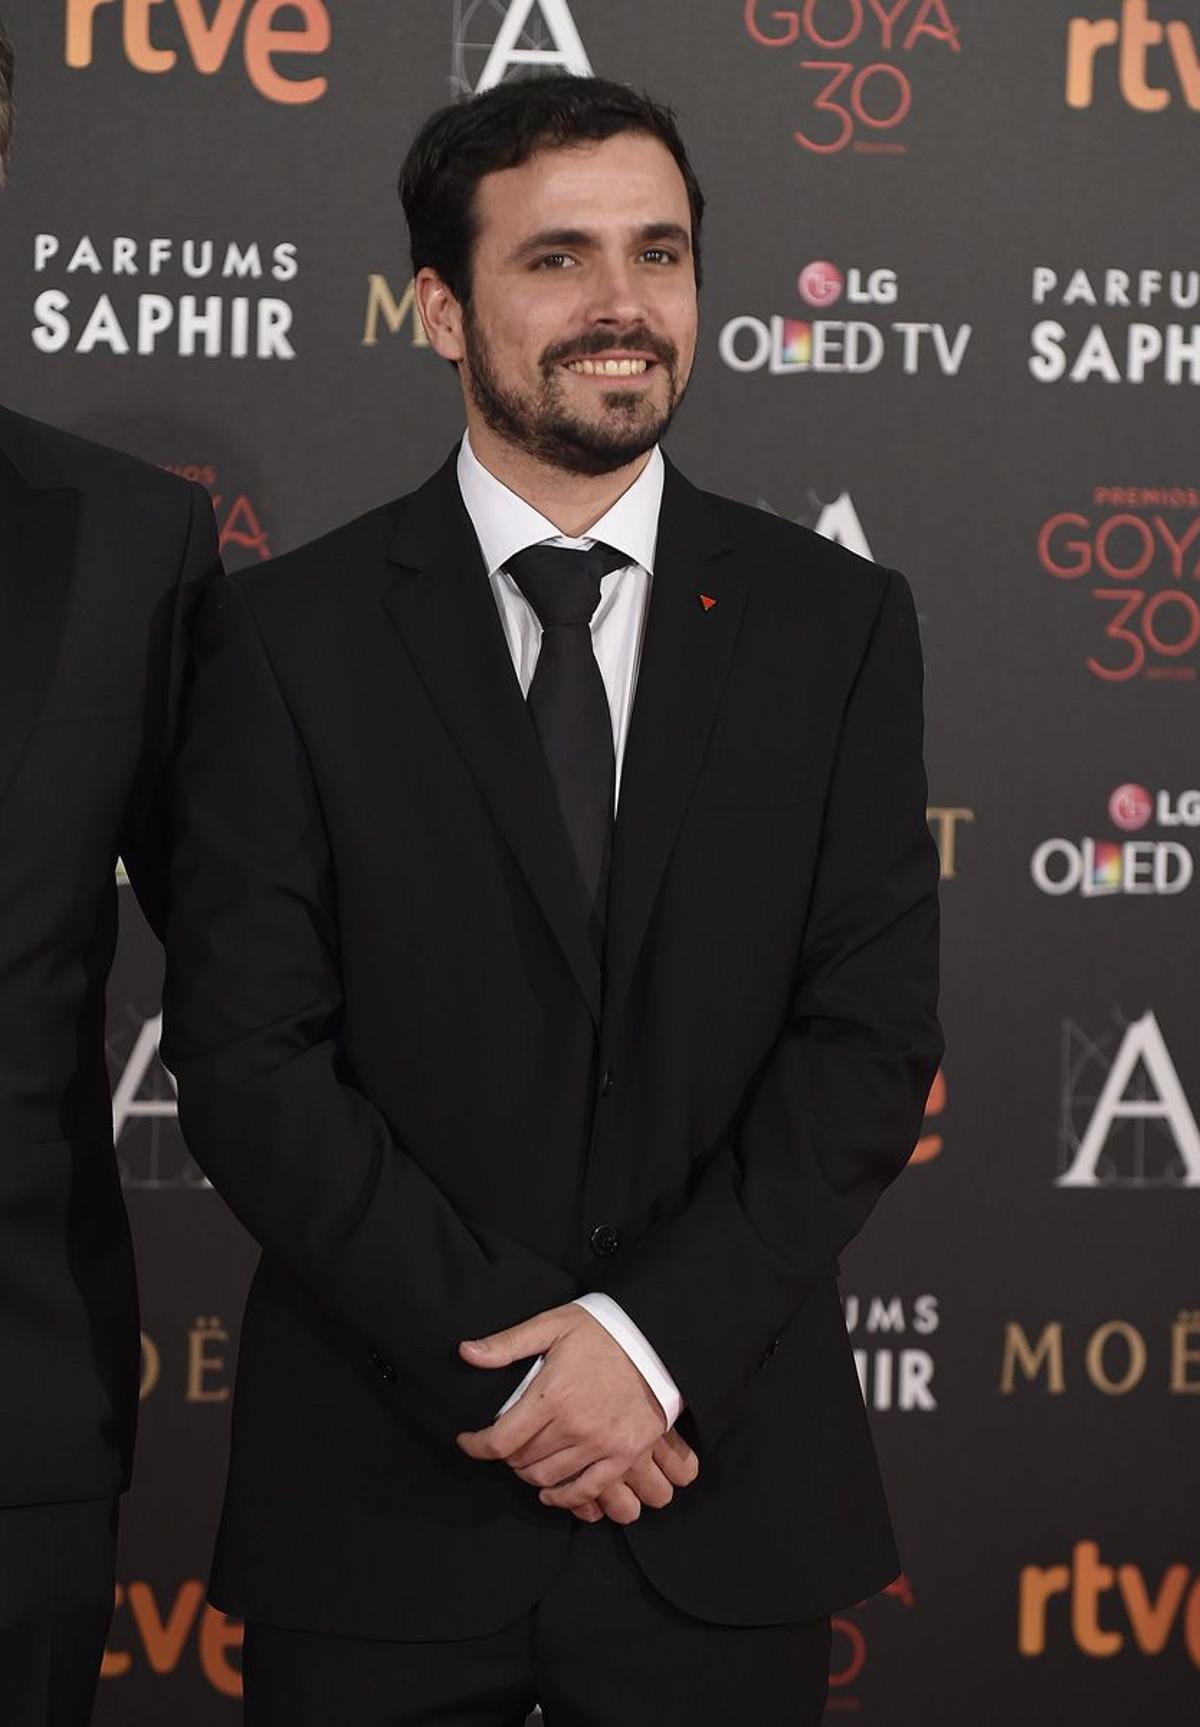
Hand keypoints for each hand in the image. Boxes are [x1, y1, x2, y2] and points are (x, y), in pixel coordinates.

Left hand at [456, 1304, 683, 1516]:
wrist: (657, 1341)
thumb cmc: (602, 1331)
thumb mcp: (553, 1325)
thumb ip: (508, 1343)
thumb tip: (465, 1352)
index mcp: (553, 1395)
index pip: (500, 1440)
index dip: (476, 1446)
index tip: (467, 1440)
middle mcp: (575, 1426)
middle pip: (521, 1461)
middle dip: (504, 1455)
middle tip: (503, 1442)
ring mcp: (602, 1445)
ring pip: (548, 1479)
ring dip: (529, 1473)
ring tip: (524, 1459)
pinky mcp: (624, 1455)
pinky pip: (586, 1490)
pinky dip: (564, 1498)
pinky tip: (551, 1491)